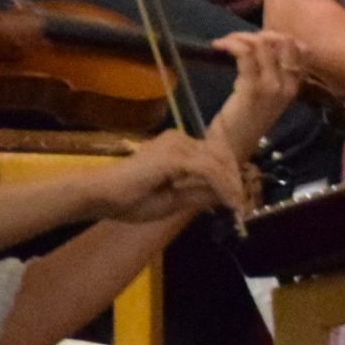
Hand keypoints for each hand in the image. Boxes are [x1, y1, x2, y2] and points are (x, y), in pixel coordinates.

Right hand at [81, 130, 254, 225]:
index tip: (237, 196)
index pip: (214, 154)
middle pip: (220, 154)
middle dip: (234, 179)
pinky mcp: (175, 156)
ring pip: (217, 162)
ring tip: (238, 205)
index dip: (229, 174)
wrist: (101, 197)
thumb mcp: (173, 199)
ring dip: (231, 185)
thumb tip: (224, 194)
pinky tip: (228, 202)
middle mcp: (179, 139)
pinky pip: (208, 170)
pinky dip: (222, 186)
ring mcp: (177, 145)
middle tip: (242, 203)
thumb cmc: (129, 200)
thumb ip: (198, 193)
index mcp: (177, 146)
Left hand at [203, 28, 307, 165]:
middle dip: (259, 33)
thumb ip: (270, 73)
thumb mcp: (265, 96)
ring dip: (240, 37)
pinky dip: (230, 44)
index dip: (278, 37)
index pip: (300, 48)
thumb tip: (261, 45)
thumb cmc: (244, 122)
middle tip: (238, 40)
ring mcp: (272, 86)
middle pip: (283, 41)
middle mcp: (288, 85)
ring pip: (263, 44)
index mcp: (294, 86)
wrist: (230, 149)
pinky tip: (218, 46)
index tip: (257, 41)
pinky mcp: (252, 89)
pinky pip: (245, 53)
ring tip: (225, 43)